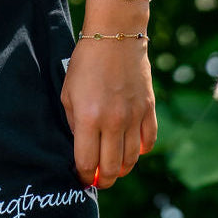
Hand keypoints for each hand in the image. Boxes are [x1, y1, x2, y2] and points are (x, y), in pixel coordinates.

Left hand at [61, 38, 155, 188]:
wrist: (115, 37)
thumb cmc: (85, 64)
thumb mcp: (68, 93)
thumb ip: (75, 123)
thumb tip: (83, 148)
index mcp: (89, 118)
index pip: (87, 162)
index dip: (84, 177)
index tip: (82, 179)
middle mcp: (113, 122)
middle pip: (112, 168)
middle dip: (104, 180)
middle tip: (98, 180)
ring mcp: (134, 117)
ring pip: (132, 160)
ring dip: (122, 169)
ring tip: (114, 168)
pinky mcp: (149, 110)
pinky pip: (148, 142)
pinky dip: (140, 151)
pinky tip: (131, 149)